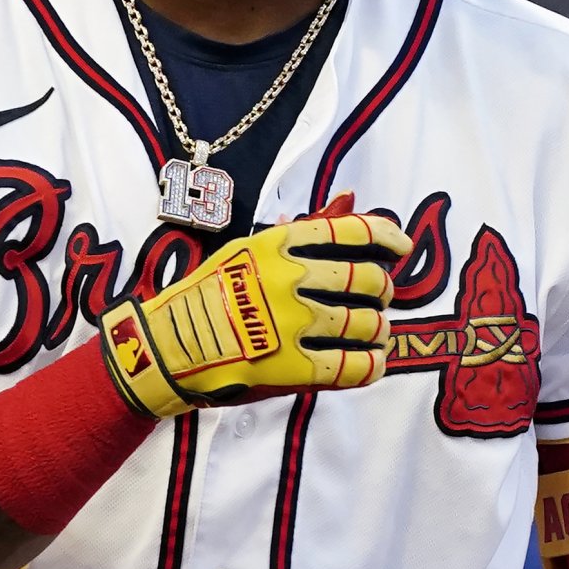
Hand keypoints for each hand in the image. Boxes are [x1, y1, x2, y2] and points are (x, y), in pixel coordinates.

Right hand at [99, 207, 410, 416]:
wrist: (167, 348)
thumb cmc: (205, 296)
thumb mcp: (246, 251)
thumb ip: (300, 232)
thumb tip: (349, 200)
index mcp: (277, 245)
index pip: (350, 231)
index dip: (387, 236)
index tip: (401, 246)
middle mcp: (290, 280)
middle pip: (367, 280)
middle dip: (381, 290)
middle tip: (377, 299)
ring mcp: (293, 324)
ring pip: (367, 324)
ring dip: (378, 329)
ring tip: (373, 332)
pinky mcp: (293, 369)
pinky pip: (353, 367)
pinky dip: (371, 365)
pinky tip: (371, 363)